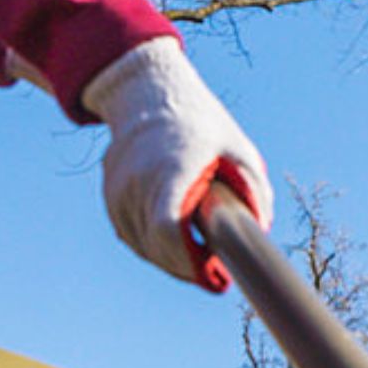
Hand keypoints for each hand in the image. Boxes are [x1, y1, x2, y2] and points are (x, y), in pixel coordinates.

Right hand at [81, 37, 273, 291]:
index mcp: (172, 168)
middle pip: (158, 248)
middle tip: (216, 273)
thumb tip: (257, 236)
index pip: (167, 229)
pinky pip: (132, 237)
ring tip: (198, 255)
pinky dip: (153, 247)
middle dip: (188, 268)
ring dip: (170, 260)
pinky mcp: (110, 197)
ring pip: (143, 248)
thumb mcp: (239, 150)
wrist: (148, 94)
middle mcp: (137, 181)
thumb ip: (254, 193)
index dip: (189, 261)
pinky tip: (175, 242)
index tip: (214, 272)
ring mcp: (118, 190)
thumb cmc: (201, 123)